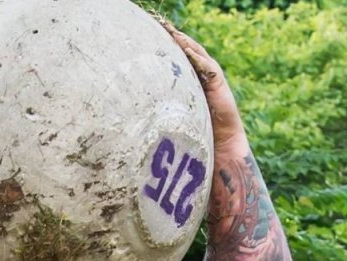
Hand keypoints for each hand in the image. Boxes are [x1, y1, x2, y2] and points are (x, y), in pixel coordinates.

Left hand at [162, 22, 247, 155]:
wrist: (219, 147)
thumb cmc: (192, 138)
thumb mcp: (170, 120)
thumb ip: (157, 111)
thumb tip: (126, 113)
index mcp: (187, 85)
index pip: (176, 61)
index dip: (166, 48)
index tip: (149, 37)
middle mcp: (199, 79)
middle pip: (187, 53)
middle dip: (175, 39)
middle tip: (160, 26)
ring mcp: (211, 80)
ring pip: (198, 56)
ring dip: (186, 43)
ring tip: (173, 33)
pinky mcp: (219, 85)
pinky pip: (208, 68)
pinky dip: (198, 58)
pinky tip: (187, 50)